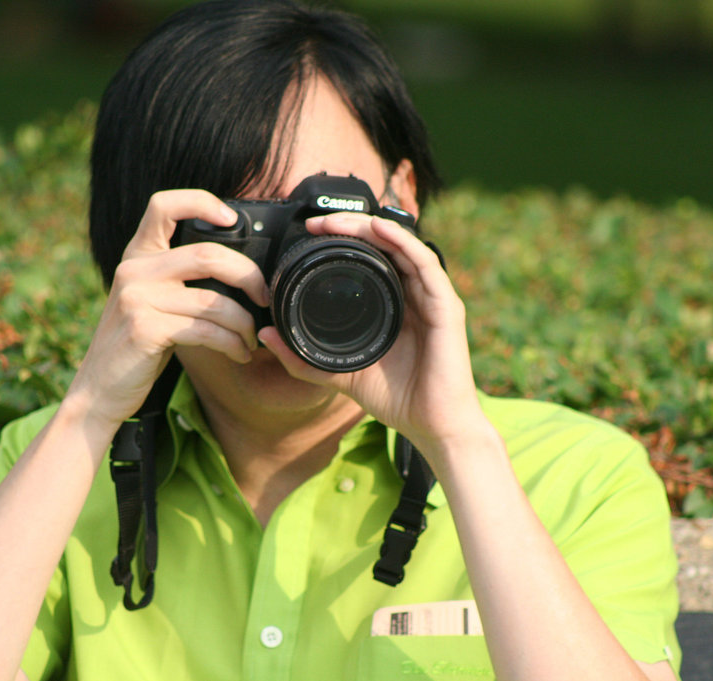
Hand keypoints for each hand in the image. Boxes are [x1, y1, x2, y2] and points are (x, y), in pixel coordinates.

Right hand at [66, 190, 269, 437]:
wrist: (99, 391)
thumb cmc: (136, 348)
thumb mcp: (150, 302)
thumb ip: (178, 279)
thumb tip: (238, 273)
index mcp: (137, 256)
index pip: (163, 205)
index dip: (201, 202)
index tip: (232, 219)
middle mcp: (134, 270)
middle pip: (208, 255)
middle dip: (249, 277)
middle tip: (264, 297)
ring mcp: (137, 298)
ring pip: (214, 300)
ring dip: (244, 322)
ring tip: (251, 338)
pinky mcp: (146, 329)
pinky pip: (206, 330)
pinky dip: (232, 343)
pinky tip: (239, 353)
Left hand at [257, 212, 486, 462]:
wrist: (433, 428)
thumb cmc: (397, 400)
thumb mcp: (339, 375)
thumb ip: (303, 358)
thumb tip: (265, 335)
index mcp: (394, 304)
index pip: (371, 259)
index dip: (343, 240)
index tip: (310, 233)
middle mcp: (414, 295)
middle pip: (385, 246)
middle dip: (351, 227)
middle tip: (318, 223)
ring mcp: (432, 298)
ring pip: (403, 246)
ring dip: (371, 227)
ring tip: (338, 221)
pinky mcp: (446, 306)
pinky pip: (425, 263)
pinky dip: (402, 242)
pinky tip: (380, 231)